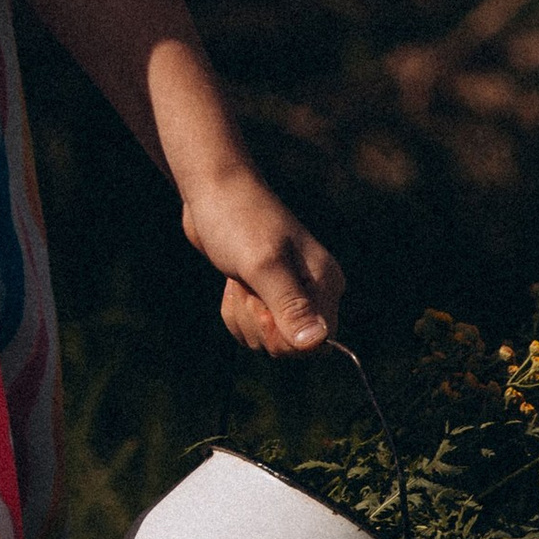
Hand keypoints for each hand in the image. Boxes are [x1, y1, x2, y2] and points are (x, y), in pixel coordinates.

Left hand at [177, 166, 343, 357]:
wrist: (211, 192)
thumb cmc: (238, 222)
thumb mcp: (262, 266)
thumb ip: (289, 305)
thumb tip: (316, 344)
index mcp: (326, 283)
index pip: (318, 345)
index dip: (283, 338)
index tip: (261, 306)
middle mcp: (314, 291)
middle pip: (290, 346)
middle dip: (259, 325)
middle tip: (247, 286)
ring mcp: (290, 293)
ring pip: (267, 339)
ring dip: (243, 316)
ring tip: (238, 279)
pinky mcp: (266, 293)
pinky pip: (253, 327)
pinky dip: (236, 311)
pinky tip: (232, 284)